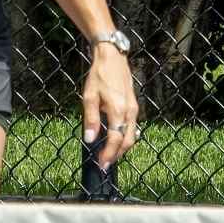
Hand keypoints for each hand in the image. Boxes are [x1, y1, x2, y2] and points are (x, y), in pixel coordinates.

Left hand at [82, 44, 140, 167]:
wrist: (113, 57)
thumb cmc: (99, 75)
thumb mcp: (89, 96)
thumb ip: (91, 119)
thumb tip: (90, 140)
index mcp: (117, 110)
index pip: (116, 139)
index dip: (109, 154)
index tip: (101, 165)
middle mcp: (129, 111)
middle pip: (128, 141)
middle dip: (117, 155)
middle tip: (105, 164)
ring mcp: (134, 108)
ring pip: (132, 135)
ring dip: (122, 147)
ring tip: (109, 154)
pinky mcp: (134, 105)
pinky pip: (132, 127)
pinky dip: (125, 137)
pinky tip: (115, 139)